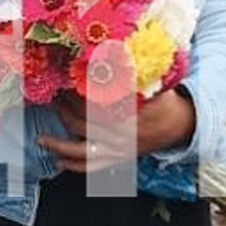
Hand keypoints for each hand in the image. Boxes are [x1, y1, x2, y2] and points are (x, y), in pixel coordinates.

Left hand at [37, 89, 195, 173]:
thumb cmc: (166, 102)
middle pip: (83, 125)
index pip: (93, 106)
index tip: (64, 85)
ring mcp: (119, 150)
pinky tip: (60, 161)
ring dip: (59, 145)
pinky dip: (75, 166)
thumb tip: (107, 58)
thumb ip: (132, 76)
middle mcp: (121, 135)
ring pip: (83, 150)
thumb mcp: (154, 84)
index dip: (75, 96)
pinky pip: (93, 167)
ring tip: (42, 138)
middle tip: (52, 100)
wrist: (183, 125)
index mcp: (128, 115)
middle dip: (63, 112)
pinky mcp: (119, 159)